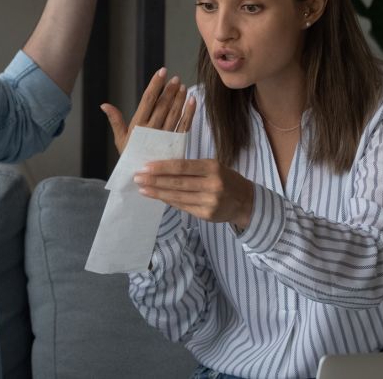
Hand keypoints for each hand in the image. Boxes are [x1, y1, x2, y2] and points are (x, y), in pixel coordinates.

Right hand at [101, 67, 195, 154]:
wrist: (143, 178)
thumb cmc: (130, 157)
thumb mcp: (120, 139)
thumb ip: (115, 120)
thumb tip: (104, 104)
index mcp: (138, 126)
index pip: (147, 100)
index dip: (155, 85)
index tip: (161, 72)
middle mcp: (152, 130)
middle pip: (163, 105)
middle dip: (169, 90)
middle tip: (175, 78)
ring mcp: (165, 137)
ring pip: (174, 113)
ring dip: (179, 99)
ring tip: (182, 86)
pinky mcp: (176, 144)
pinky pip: (184, 126)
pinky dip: (189, 113)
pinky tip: (192, 101)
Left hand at [133, 160, 255, 228]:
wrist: (245, 201)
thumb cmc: (225, 179)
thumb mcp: (213, 167)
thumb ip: (191, 168)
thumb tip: (161, 169)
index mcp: (212, 167)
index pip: (182, 167)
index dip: (162, 167)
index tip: (145, 167)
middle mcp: (212, 184)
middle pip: (177, 183)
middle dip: (155, 180)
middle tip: (137, 178)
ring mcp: (210, 201)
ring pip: (178, 196)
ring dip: (157, 193)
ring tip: (143, 189)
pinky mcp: (206, 215)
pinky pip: (183, 207)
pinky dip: (169, 201)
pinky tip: (158, 197)